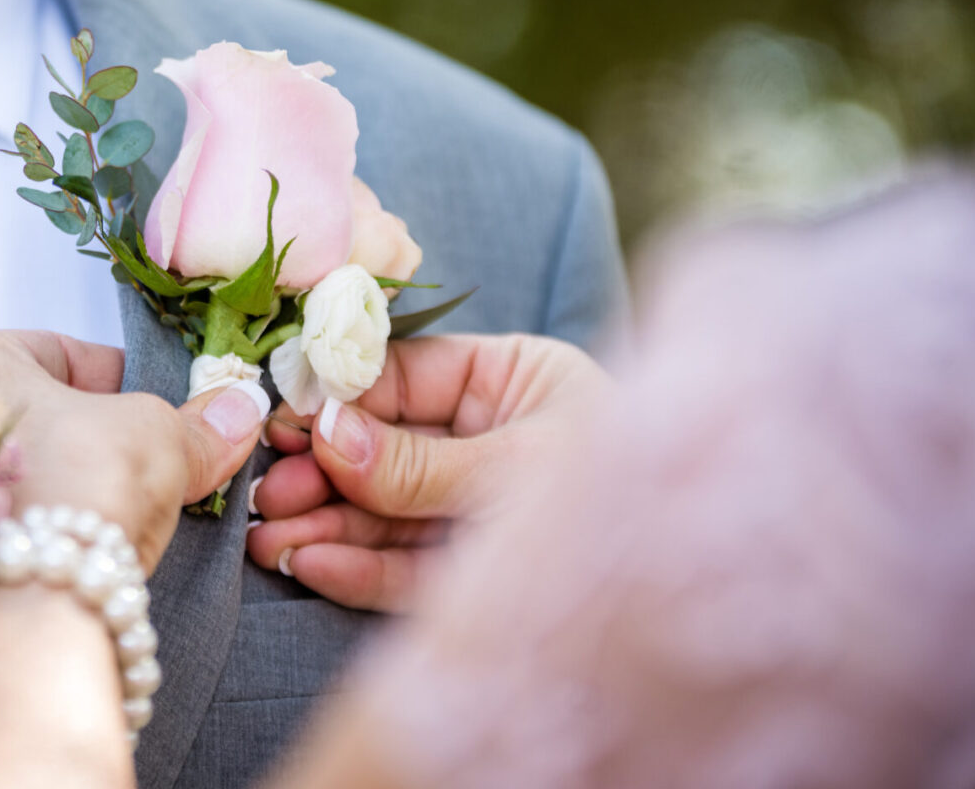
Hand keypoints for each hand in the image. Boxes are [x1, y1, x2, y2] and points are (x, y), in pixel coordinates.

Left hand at [0, 329, 267, 572]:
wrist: (29, 598)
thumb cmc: (80, 483)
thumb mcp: (156, 437)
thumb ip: (196, 423)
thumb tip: (240, 409)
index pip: (61, 352)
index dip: (126, 380)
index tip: (165, 411)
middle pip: (34, 416)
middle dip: (92, 439)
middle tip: (147, 465)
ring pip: (14, 472)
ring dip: (65, 487)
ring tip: (118, 512)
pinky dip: (35, 530)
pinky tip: (79, 548)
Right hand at [247, 332, 610, 610]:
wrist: (707, 598)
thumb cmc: (632, 499)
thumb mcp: (519, 467)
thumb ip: (420, 461)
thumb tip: (325, 431)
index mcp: (520, 382)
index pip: (407, 376)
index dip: (342, 395)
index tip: (286, 414)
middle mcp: (494, 441)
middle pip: (386, 447)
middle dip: (324, 470)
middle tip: (268, 487)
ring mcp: (479, 510)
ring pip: (386, 511)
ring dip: (324, 524)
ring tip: (268, 537)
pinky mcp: (473, 574)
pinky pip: (406, 566)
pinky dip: (358, 568)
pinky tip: (312, 563)